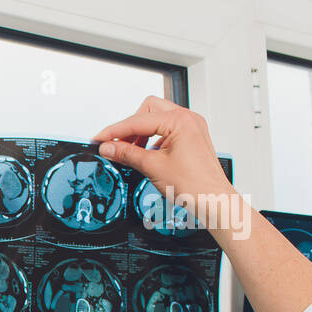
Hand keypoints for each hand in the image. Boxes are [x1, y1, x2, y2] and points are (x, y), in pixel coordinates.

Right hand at [93, 96, 234, 205]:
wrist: (212, 200)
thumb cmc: (195, 185)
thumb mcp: (152, 167)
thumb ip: (126, 154)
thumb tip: (108, 147)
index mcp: (180, 121)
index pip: (138, 120)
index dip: (114, 131)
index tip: (99, 139)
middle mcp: (188, 119)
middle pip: (147, 111)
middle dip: (129, 127)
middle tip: (115, 145)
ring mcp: (190, 127)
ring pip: (156, 119)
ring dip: (140, 133)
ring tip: (129, 152)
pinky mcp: (190, 137)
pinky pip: (165, 130)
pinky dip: (151, 139)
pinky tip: (144, 154)